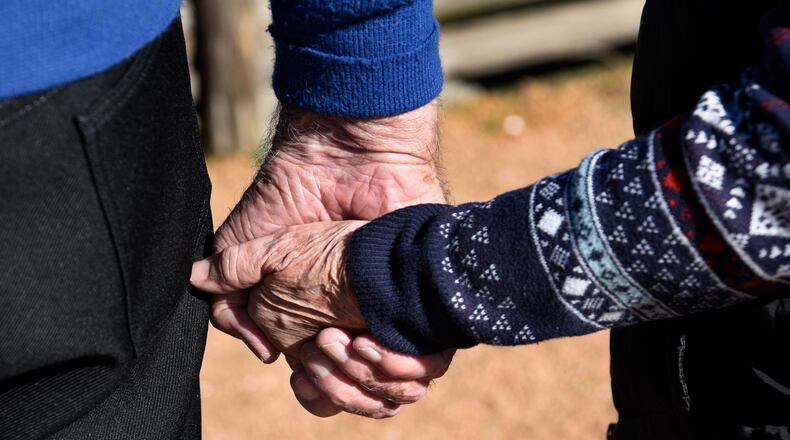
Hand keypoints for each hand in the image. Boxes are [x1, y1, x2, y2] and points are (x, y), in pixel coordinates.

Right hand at [198, 101, 452, 416]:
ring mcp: (391, 312)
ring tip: (342, 338)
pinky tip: (370, 341)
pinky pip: (429, 362)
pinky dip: (403, 368)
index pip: (321, 379)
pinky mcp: (426, 300)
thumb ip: (231, 301)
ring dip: (363, 378)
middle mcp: (356, 319)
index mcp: (318, 315)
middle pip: (356, 388)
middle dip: (334, 382)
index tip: (291, 366)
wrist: (340, 157)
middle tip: (321, 343)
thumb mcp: (245, 249)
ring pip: (391, 384)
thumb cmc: (290, 196)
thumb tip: (261, 351)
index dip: (311, 386)